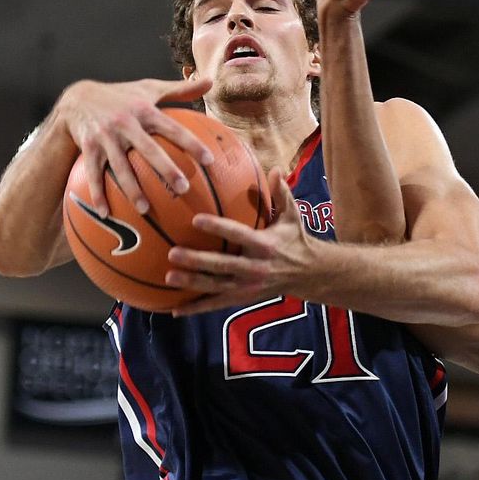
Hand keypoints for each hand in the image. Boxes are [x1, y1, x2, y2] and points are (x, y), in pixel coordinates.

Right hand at [59, 77, 214, 215]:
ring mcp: (105, 137)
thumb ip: (180, 89)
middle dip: (166, 169)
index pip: (173, 128)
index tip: (209, 160)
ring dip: (132, 189)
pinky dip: (97, 193)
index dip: (191, 143)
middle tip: (183, 189)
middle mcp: (125, 123)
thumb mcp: (149, 88)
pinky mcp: (88, 147)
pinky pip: (93, 173)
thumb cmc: (123, 96)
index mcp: (144, 110)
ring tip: (145, 209)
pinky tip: (106, 212)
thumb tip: (210, 81)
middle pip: (148, 149)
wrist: (77, 97)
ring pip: (120, 166)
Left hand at [164, 169, 319, 314]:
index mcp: (265, 244)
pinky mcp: (244, 298)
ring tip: (169, 277)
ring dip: (192, 282)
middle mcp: (256, 267)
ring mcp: (248, 286)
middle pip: (222, 264)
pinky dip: (196, 308)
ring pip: (216, 286)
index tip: (196, 219)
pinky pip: (217, 304)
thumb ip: (282, 193)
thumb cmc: (295, 239)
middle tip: (173, 253)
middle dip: (198, 261)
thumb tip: (274, 169)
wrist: (309, 273)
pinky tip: (175, 309)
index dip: (218, 227)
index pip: (238, 234)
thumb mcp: (292, 216)